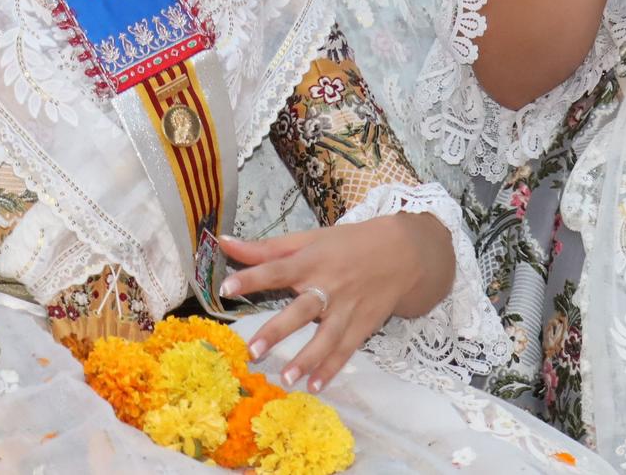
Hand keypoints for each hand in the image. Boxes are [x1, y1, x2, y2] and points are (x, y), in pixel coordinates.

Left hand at [216, 212, 450, 391]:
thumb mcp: (308, 239)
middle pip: (302, 310)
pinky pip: (345, 351)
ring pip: (326, 337)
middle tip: (253, 350)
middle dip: (278, 330)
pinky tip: (315, 386)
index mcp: (311, 261)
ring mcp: (347, 309)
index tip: (225, 288)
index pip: (276, 269)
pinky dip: (331, 369)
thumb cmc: (346, 244)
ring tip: (286, 378)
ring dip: (307, 359)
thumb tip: (224, 243)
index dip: (252, 278)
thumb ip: (266, 248)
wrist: (402, 254)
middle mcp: (328, 287)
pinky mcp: (363, 326)